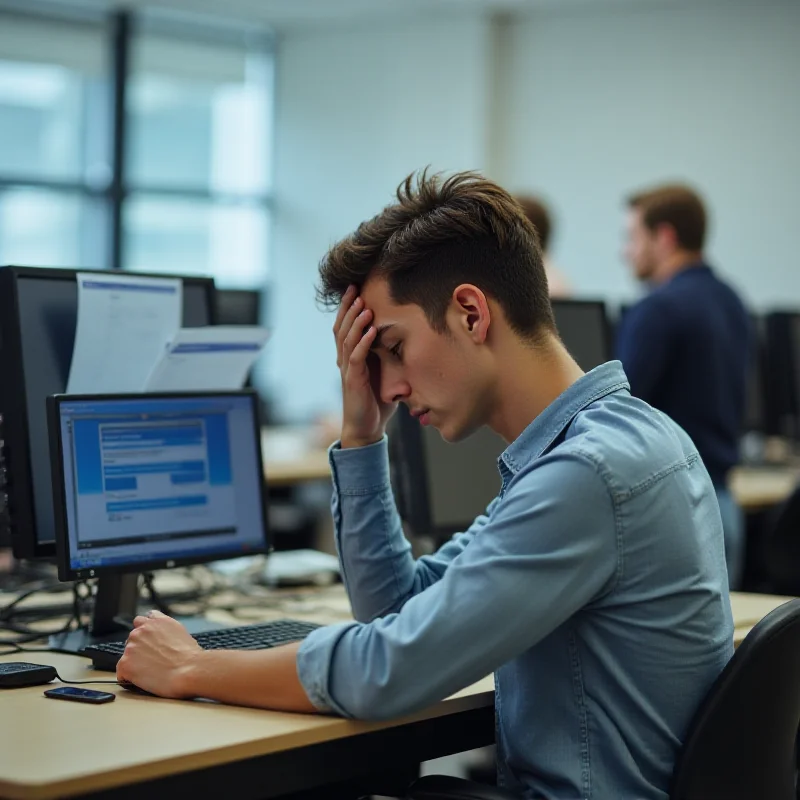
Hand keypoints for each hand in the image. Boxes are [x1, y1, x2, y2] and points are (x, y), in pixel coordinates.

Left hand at [116, 610, 202, 698]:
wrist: (189, 670)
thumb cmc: (190, 656)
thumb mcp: (181, 632)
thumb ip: (166, 629)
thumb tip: (162, 637)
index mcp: (156, 621)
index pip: (143, 619)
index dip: (147, 631)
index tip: (150, 640)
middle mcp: (141, 630)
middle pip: (133, 636)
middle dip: (139, 646)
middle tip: (151, 659)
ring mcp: (131, 646)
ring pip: (126, 653)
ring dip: (134, 660)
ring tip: (149, 671)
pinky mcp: (125, 663)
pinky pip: (121, 671)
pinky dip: (128, 676)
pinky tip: (140, 680)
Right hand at [333, 286, 396, 447]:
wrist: (367, 428)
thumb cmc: (377, 402)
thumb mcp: (386, 375)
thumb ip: (389, 358)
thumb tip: (408, 340)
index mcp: (351, 358)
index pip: (345, 327)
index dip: (348, 308)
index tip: (354, 289)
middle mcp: (345, 361)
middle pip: (341, 328)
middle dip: (348, 307)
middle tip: (353, 288)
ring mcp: (348, 371)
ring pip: (347, 340)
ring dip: (356, 322)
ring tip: (363, 305)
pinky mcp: (353, 382)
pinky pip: (356, 359)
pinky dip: (363, 343)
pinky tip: (370, 331)